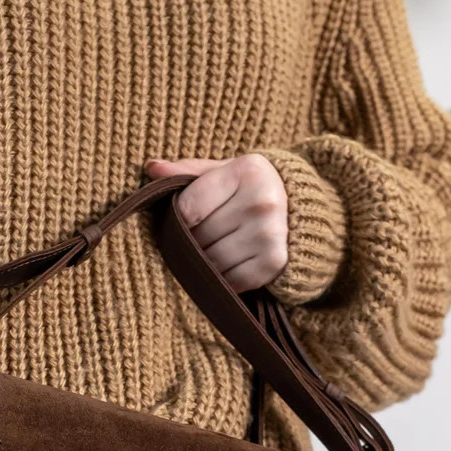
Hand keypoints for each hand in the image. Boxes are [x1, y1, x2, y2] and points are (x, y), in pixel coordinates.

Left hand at [144, 154, 287, 291]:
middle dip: (192, 242)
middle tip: (201, 237)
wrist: (300, 212)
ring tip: (214, 250)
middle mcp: (262, 201)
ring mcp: (270, 234)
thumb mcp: (222, 173)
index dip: (178, 220)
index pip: (188, 208)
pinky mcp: (273, 262)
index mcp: (247, 170)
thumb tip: (151, 168)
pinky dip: (223, 279)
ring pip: (211, 262)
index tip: (185, 220)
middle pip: (198, 237)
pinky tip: (230, 264)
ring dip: (205, 263)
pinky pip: (230, 282)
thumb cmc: (249, 190)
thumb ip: (187, 172)